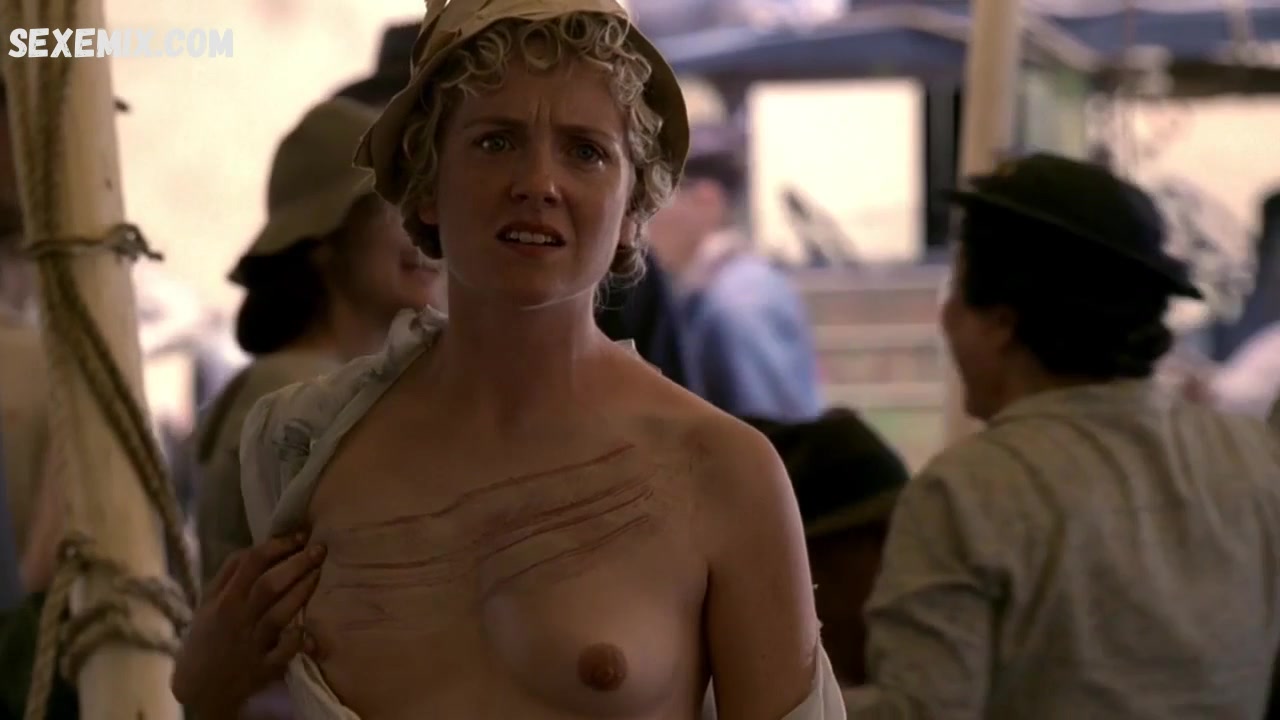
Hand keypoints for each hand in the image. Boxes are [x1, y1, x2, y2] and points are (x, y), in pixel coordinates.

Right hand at [171, 533, 325, 714]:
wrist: (198, 687)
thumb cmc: (207, 637)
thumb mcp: (208, 603)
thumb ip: (229, 574)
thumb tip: (259, 545)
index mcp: (224, 599)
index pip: (250, 563)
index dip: (277, 546)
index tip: (298, 536)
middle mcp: (238, 618)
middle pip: (269, 584)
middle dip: (297, 563)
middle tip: (319, 549)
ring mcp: (252, 643)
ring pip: (280, 613)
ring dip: (302, 591)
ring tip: (319, 573)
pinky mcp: (264, 667)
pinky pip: (285, 651)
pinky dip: (297, 639)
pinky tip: (310, 629)